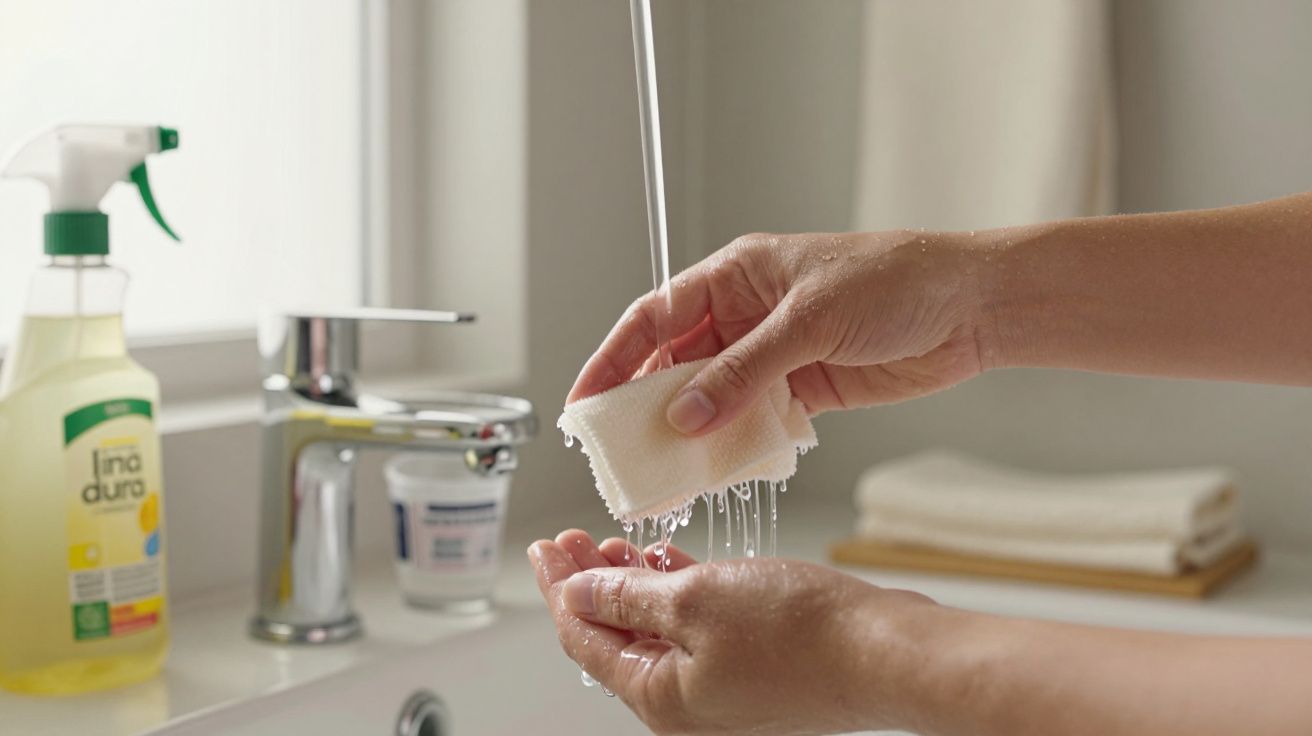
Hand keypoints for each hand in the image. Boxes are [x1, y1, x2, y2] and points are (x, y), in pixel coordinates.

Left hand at [527, 530, 938, 734]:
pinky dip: (676, 594)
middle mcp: (687, 703)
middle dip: (589, 583)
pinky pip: (697, 629)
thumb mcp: (694, 599)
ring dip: (632, 584)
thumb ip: (628, 597)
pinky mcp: (755, 667)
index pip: (582, 639)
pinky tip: (670, 560)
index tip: (545, 548)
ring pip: (656, 630)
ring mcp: (723, 687)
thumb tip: (578, 594)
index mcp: (660, 698)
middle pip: (615, 636)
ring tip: (617, 543)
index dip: (558, 588)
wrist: (887, 651)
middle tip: (574, 539)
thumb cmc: (803, 634)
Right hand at [567, 231, 984, 434]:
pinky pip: (753, 422)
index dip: (613, 359)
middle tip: (619, 451)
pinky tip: (716, 474)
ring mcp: (774, 356)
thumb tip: (683, 415)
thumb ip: (744, 371)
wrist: (971, 308)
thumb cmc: (896, 282)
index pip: (654, 318)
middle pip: (677, 364)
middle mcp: (746, 315)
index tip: (584, 401)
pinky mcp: (804, 390)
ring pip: (712, 399)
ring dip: (690, 434)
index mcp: (735, 276)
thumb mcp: (810, 321)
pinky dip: (734, 447)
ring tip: (661, 475)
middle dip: (647, 407)